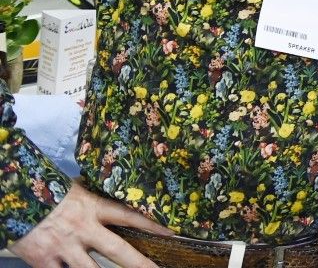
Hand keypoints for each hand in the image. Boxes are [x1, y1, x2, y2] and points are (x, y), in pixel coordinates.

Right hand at [10, 182, 171, 267]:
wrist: (15, 196)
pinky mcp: (43, 260)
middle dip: (139, 264)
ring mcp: (64, 247)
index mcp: (93, 207)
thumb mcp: (77, 188)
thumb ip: (95, 198)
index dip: (152, 225)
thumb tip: (116, 192)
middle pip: (118, 251)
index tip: (171, 233)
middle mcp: (83, 229)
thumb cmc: (48, 191)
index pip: (130, 216)